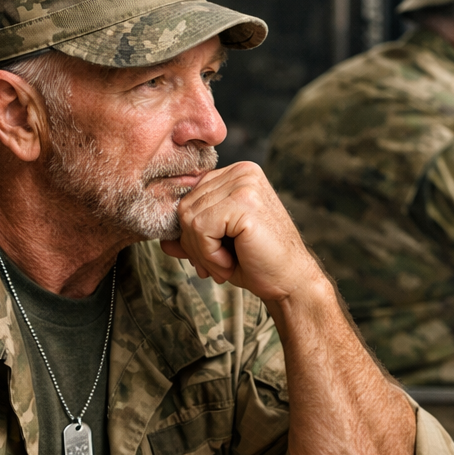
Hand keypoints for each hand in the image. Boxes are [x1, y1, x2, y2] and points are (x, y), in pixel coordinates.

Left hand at [160, 162, 321, 305]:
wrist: (291, 282)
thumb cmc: (259, 263)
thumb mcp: (218, 247)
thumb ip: (191, 238)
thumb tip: (162, 240)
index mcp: (238, 175)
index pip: (190, 197)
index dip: (191, 233)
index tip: (208, 259)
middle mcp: (242, 172)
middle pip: (185, 206)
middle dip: (193, 245)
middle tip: (216, 267)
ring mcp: (244, 184)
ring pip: (189, 218)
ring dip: (201, 252)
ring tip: (224, 267)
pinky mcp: (244, 202)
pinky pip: (200, 228)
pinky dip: (209, 254)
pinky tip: (229, 264)